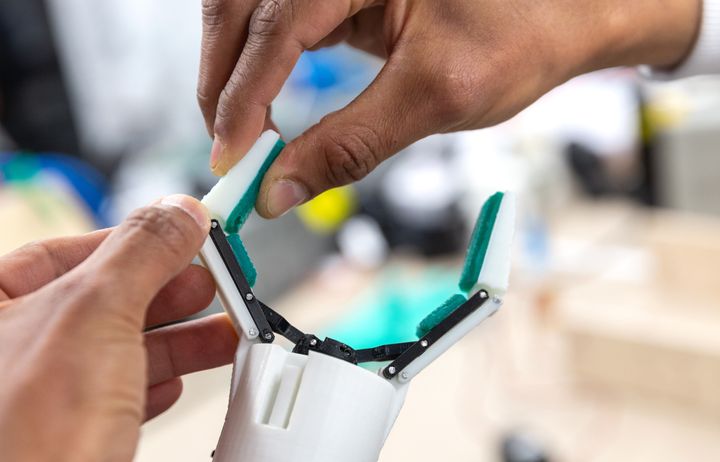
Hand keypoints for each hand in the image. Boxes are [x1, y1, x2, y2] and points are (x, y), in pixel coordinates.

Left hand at [0, 195, 236, 461]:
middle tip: (217, 281)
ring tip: (225, 330)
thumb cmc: (25, 436)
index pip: (74, 250)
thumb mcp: (94, 313)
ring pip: (119, 348)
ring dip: (179, 339)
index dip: (141, 238)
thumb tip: (180, 212)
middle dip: (170, 291)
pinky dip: (157, 382)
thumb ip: (141, 252)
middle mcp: (11, 347)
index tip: (193, 233)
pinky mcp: (69, 434)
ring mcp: (40, 394)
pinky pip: (119, 393)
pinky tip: (180, 379)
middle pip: (105, 298)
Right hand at [198, 0, 700, 216]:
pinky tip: (262, 101)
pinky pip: (279, 20)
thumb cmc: (524, 31)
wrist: (570, 10)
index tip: (231, 157)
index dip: (243, 97)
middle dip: (224, 82)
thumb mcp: (437, 96)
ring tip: (239, 133)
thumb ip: (351, 145)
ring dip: (235, 73)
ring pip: (251, 11)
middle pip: (241, 7)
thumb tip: (283, 189)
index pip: (276, 26)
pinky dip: (263, 64)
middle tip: (227, 152)